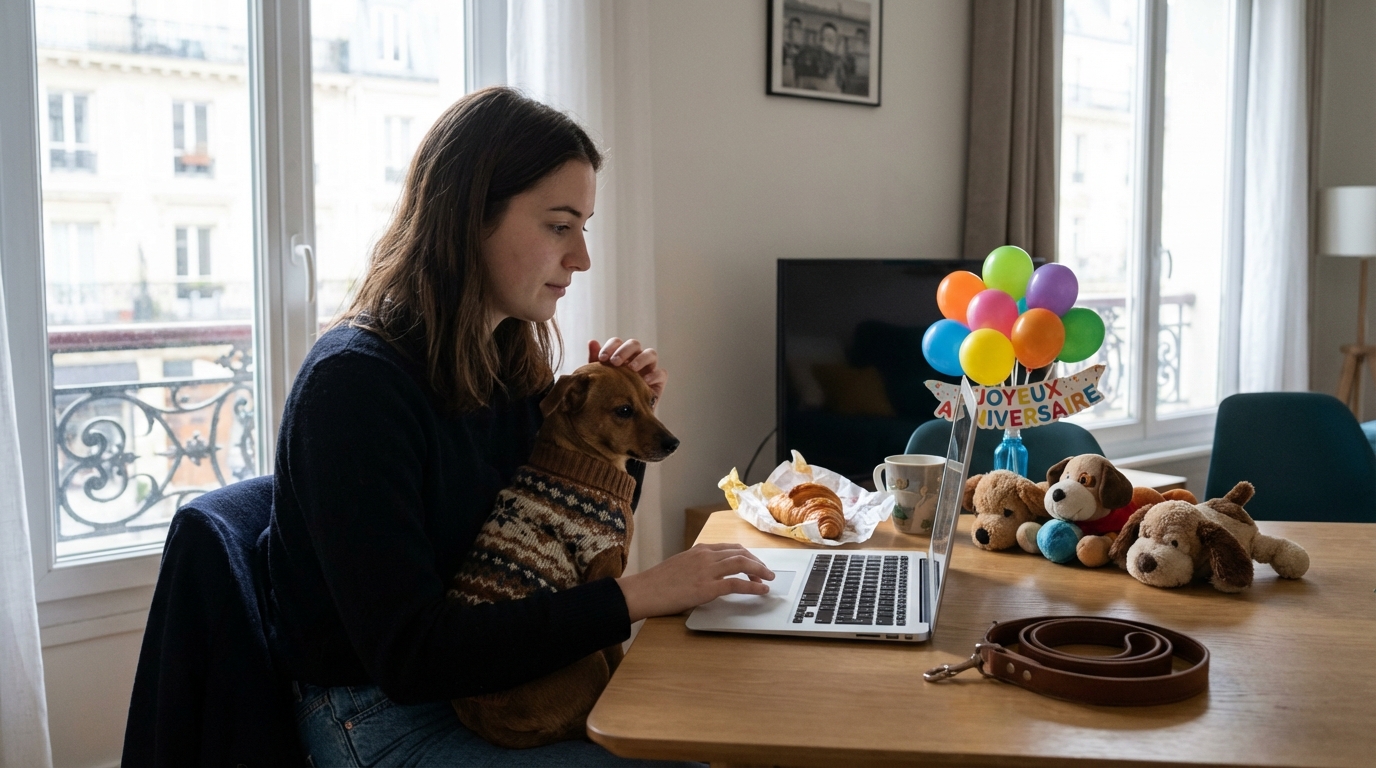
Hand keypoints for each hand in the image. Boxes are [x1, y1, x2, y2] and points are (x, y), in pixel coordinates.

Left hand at [589, 337, 666, 401]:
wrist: (622, 419)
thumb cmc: (609, 395)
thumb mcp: (601, 378)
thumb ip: (595, 360)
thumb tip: (592, 342)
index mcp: (620, 355)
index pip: (617, 343)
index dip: (611, 347)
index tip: (602, 358)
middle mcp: (635, 358)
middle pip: (634, 344)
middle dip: (624, 351)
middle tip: (615, 362)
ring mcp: (648, 368)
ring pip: (651, 354)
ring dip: (641, 359)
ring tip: (632, 369)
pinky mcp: (658, 381)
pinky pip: (661, 373)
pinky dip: (654, 375)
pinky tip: (644, 381)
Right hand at [615, 543, 774, 621]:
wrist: (642, 591)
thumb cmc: (656, 583)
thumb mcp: (679, 566)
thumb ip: (696, 566)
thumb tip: (709, 575)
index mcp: (699, 550)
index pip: (730, 548)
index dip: (746, 555)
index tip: (754, 563)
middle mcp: (705, 556)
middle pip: (740, 553)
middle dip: (757, 562)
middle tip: (766, 572)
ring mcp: (707, 570)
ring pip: (742, 564)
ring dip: (759, 571)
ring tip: (769, 579)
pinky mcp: (707, 588)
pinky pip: (737, 584)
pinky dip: (753, 586)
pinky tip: (761, 590)